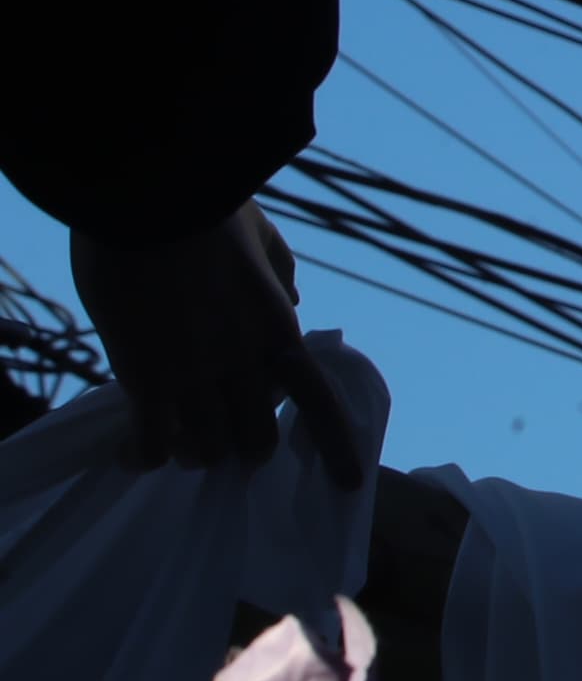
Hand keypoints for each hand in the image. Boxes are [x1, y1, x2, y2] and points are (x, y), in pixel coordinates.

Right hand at [72, 201, 360, 482]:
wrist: (156, 196)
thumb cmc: (206, 207)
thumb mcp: (262, 239)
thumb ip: (278, 275)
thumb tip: (288, 301)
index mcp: (278, 330)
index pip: (319, 401)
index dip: (335, 448)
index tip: (351, 485)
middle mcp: (243, 363)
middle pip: (254, 443)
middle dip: (240, 449)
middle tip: (219, 438)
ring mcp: (194, 374)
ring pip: (204, 451)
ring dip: (192, 452)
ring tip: (173, 441)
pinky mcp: (144, 376)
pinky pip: (150, 443)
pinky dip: (143, 457)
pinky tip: (131, 454)